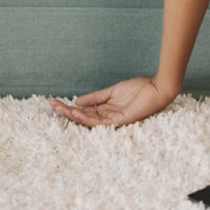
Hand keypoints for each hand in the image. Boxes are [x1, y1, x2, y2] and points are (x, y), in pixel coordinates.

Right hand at [49, 76, 174, 127]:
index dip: (70, 108)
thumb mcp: (112, 91)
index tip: (55, 102)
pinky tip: (76, 112)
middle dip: (67, 112)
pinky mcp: (121, 120)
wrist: (157, 87)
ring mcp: (114, 120)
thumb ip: (96, 97)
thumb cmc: (139, 89)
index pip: (85, 112)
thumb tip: (77, 101)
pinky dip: (87, 118)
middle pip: (84, 118)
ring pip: (89, 122)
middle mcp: (109, 117)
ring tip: (60, 109)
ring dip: (74, 116)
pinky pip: (101, 122)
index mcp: (107, 111)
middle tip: (52, 105)